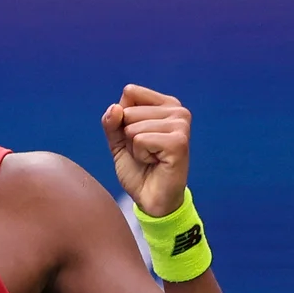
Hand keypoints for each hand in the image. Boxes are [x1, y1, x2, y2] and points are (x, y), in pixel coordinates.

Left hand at [101, 83, 190, 218]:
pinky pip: (140, 140)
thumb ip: (112, 122)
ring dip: (134, 148)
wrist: (151, 200)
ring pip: (133, 127)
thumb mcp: (119, 141)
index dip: (123, 119)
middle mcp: (178, 110)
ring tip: (150, 159)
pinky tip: (155, 163)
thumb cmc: (139, 169)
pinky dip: (140, 156)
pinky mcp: (178, 142)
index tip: (137, 139)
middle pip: (129, 110)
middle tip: (144, 153)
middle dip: (128, 137)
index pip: (130, 92)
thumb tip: (115, 108)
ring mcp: (181, 125)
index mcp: (166, 104)